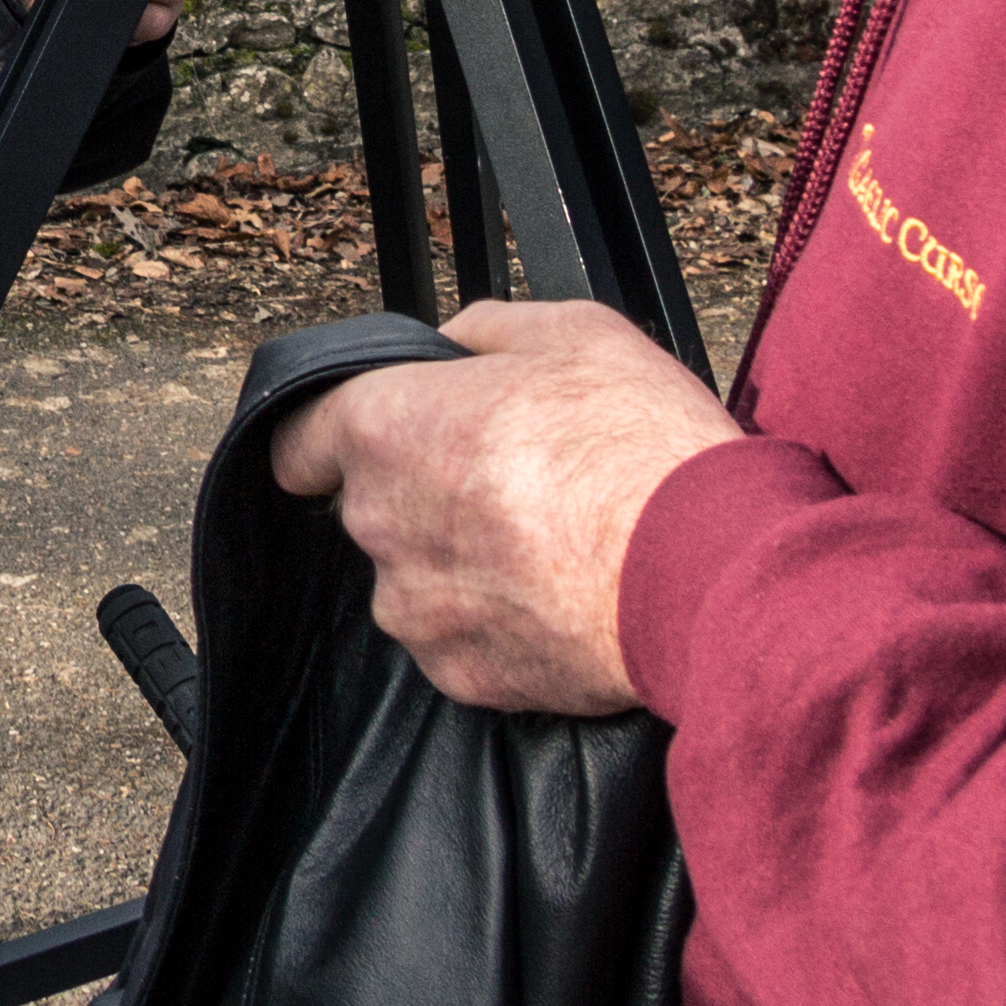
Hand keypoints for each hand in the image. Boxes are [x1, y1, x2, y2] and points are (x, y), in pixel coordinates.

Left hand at [265, 299, 740, 713]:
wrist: (708, 573)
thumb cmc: (642, 450)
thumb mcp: (573, 332)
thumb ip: (484, 331)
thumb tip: (452, 344)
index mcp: (387, 428)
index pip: (298, 437)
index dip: (323, 437)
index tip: (349, 445)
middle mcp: (382, 522)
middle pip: (374, 504)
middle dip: (425, 492)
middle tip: (512, 479)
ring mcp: (417, 608)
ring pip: (416, 576)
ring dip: (461, 561)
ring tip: (550, 541)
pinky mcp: (461, 674)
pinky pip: (458, 639)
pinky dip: (496, 621)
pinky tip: (558, 593)